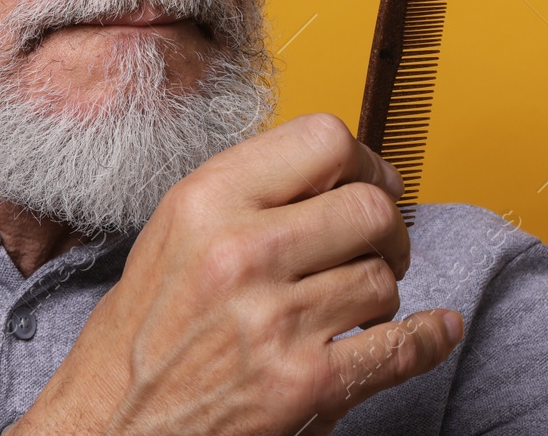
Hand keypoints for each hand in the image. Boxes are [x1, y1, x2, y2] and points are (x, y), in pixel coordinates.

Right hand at [15, 113, 463, 435]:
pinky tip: (434, 330)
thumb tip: (330, 172)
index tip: (369, 181)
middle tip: (376, 245)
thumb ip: (244, 195)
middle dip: (386, 228)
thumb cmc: (138, 335)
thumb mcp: (171, 235)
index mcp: (205, 202)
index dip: (362, 161)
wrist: (113, 425)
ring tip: (352, 303)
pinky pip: (401, 347)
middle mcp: (242, 251)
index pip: (323, 140)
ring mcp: (277, 319)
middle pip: (370, 207)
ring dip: (380, 291)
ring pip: (383, 278)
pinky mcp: (307, 383)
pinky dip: (429, 338)